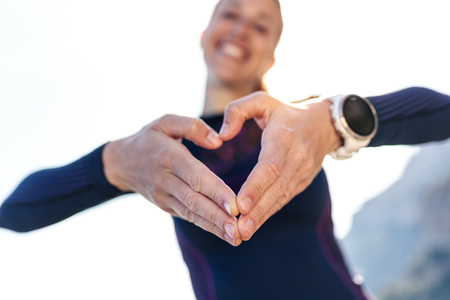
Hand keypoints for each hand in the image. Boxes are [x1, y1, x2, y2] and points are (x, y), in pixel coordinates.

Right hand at [103, 114, 241, 245]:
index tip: (234, 205)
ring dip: (214, 227)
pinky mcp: (166, 206)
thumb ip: (193, 127)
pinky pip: (188, 216)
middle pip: (194, 200)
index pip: (195, 176)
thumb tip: (218, 141)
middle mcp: (165, 180)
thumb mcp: (166, 121)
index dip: (215, 192)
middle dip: (218, 216)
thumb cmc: (150, 138)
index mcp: (169, 156)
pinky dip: (206, 226)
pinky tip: (225, 234)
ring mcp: (164, 196)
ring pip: (192, 213)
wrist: (121, 162)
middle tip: (239, 230)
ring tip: (236, 238)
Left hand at [219, 92, 341, 240]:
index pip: (270, 165)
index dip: (256, 186)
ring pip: (281, 197)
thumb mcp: (262, 101)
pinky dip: (269, 212)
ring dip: (263, 216)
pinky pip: (284, 198)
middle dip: (258, 210)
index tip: (241, 204)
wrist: (324, 124)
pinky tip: (254, 225)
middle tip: (240, 228)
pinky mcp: (301, 181)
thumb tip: (222, 135)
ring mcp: (301, 172)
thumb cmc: (285, 113)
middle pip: (276, 187)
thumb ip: (237, 111)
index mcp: (284, 137)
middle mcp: (296, 157)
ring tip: (244, 232)